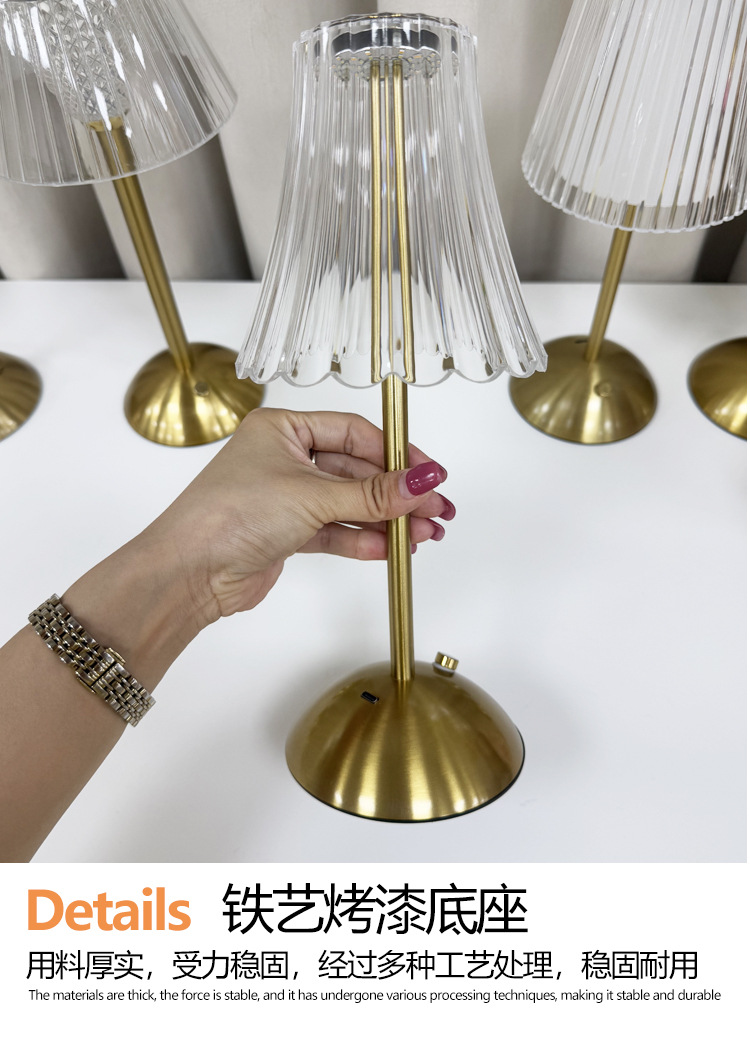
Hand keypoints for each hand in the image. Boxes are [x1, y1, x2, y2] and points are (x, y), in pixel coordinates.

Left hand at [153, 407, 453, 618]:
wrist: (189, 572)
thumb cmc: (231, 514)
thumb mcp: (312, 496)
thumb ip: (372, 493)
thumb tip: (423, 482)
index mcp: (283, 429)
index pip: (354, 433)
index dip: (396, 453)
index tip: (429, 475)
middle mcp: (285, 458)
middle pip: (357, 471)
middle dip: (397, 494)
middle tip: (436, 510)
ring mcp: (285, 497)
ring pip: (349, 504)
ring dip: (386, 521)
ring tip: (422, 536)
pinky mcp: (286, 533)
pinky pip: (335, 532)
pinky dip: (362, 540)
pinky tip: (391, 549)